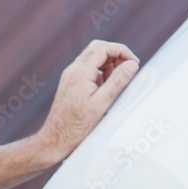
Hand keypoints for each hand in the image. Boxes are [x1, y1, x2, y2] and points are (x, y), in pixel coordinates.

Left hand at [37, 40, 139, 162]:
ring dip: (108, 64)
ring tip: (115, 83)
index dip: (122, 51)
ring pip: (92, 59)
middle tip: (127, 70)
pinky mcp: (69, 84)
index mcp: (80, 73)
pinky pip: (87, 70)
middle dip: (115, 55)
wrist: (53, 140)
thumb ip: (118, 82)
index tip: (134, 63)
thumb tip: (132, 64)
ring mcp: (69, 77)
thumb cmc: (76, 127)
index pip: (103, 48)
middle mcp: (72, 70)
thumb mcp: (101, 104)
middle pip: (97, 49)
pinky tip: (104, 90)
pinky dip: (99, 73)